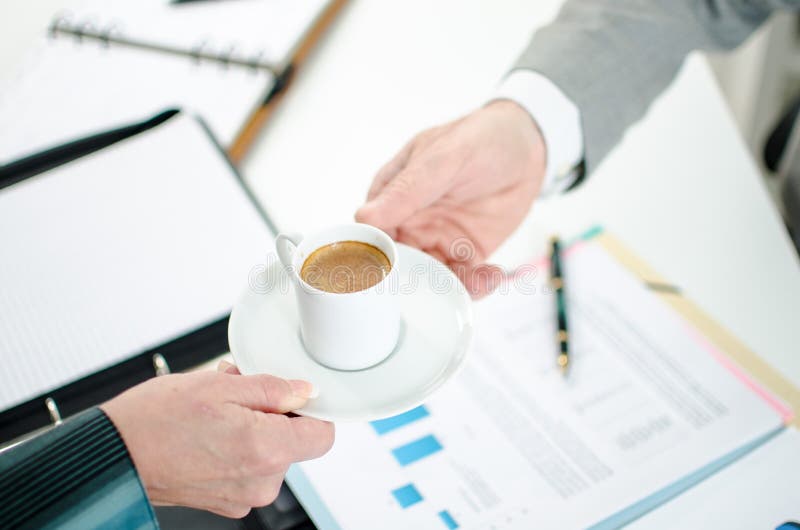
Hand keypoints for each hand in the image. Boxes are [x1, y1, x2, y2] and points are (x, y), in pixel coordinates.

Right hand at [100, 361, 333, 517]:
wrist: (114, 455)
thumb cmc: (156, 420)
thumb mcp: (220, 386)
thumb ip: (273, 389)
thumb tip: (305, 391)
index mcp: (266, 451)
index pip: (323, 435)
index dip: (311, 409)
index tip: (293, 396)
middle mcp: (260, 482)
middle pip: (293, 441)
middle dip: (272, 413)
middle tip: (237, 394)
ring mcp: (243, 496)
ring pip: (269, 452)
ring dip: (252, 426)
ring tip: (216, 411)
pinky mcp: (226, 502)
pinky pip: (248, 467)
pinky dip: (236, 446)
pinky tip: (209, 431)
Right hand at [356, 100, 546, 296]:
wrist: (529, 145)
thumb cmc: (480, 138)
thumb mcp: (443, 158)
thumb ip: (407, 189)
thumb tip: (365, 216)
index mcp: (392, 194)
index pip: (369, 234)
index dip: (374, 259)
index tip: (389, 278)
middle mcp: (409, 222)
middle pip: (397, 267)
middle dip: (413, 285)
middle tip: (435, 290)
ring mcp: (436, 239)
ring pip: (429, 280)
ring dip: (447, 289)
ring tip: (476, 281)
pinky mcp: (465, 253)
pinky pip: (461, 280)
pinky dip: (474, 286)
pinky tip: (491, 275)